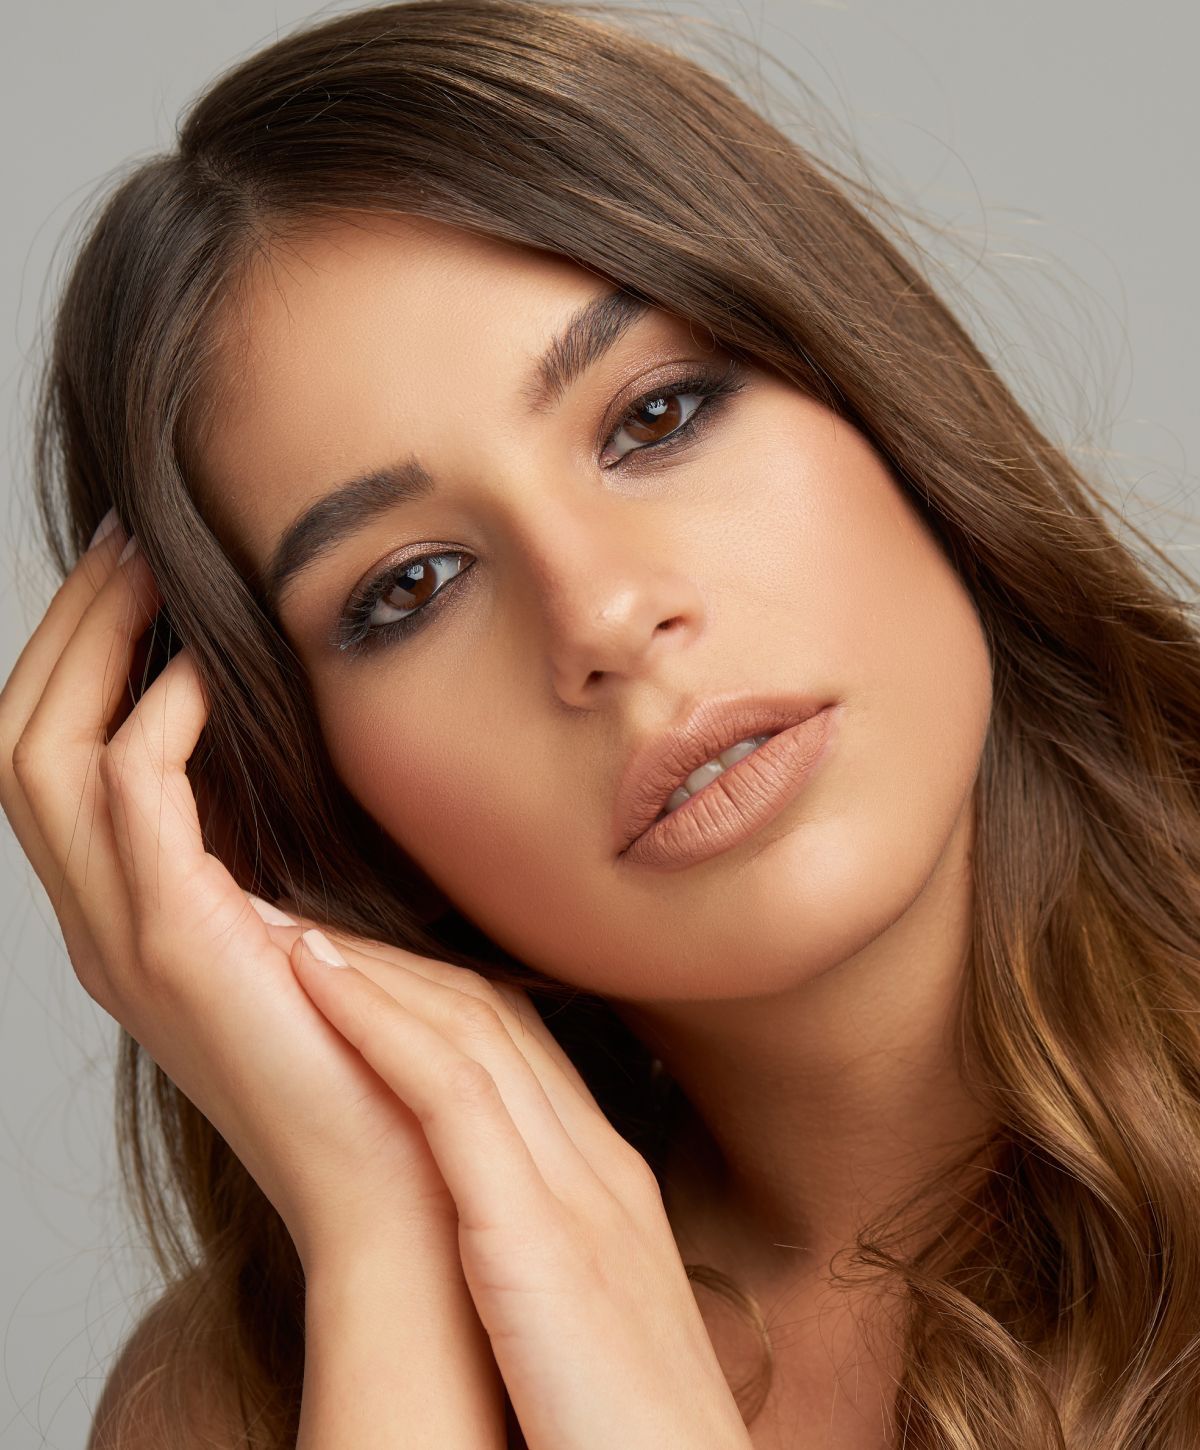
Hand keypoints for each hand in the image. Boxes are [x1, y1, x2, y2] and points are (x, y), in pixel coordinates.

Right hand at [0, 520, 482, 1268]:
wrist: (400, 1173)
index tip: (145, 573)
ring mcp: (125, 939)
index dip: (86, 656)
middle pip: (24, 737)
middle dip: (70, 628)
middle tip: (128, 542)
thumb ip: (281, 832)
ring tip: (151, 568)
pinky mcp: (179, 946)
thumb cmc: (381, 1042)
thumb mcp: (313, 910)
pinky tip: (207, 670)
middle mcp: (103, 924)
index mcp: (133, 914)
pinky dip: (157, 717)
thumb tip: (298, 723)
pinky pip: (130, 796)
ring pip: (42, 754)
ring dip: (94, 647)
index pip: (60, 757)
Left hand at [280, 923, 755, 1449]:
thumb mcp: (581, 1326)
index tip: (348, 959)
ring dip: (365, 966)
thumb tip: (466, 1239)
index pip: (515, 1046)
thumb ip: (541, 1260)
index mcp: (609, 1185)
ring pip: (468, 1030)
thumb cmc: (618, 1439)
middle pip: (490, 1016)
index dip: (426, 989)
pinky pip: (450, 1094)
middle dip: (388, 956)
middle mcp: (598, 1165)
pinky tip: (313, 980)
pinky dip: (378, 1023)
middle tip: (295, 915)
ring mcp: (578, 1193)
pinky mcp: (542, 1238)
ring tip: (279, 925)